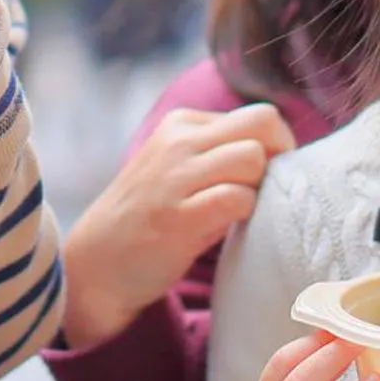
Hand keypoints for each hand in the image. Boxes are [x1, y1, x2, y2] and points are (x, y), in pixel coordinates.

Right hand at [59, 104, 296, 348]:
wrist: (96, 264)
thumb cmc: (151, 218)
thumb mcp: (179, 168)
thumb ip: (220, 153)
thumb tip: (283, 153)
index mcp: (181, 124)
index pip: (256, 116)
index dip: (275, 147)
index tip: (264, 177)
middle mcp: (178, 141)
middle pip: (262, 124)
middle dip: (279, 156)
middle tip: (267, 190)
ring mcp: (176, 177)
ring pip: (253, 158)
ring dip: (259, 188)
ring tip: (238, 212)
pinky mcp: (179, 216)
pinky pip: (238, 198)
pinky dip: (244, 214)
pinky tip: (224, 229)